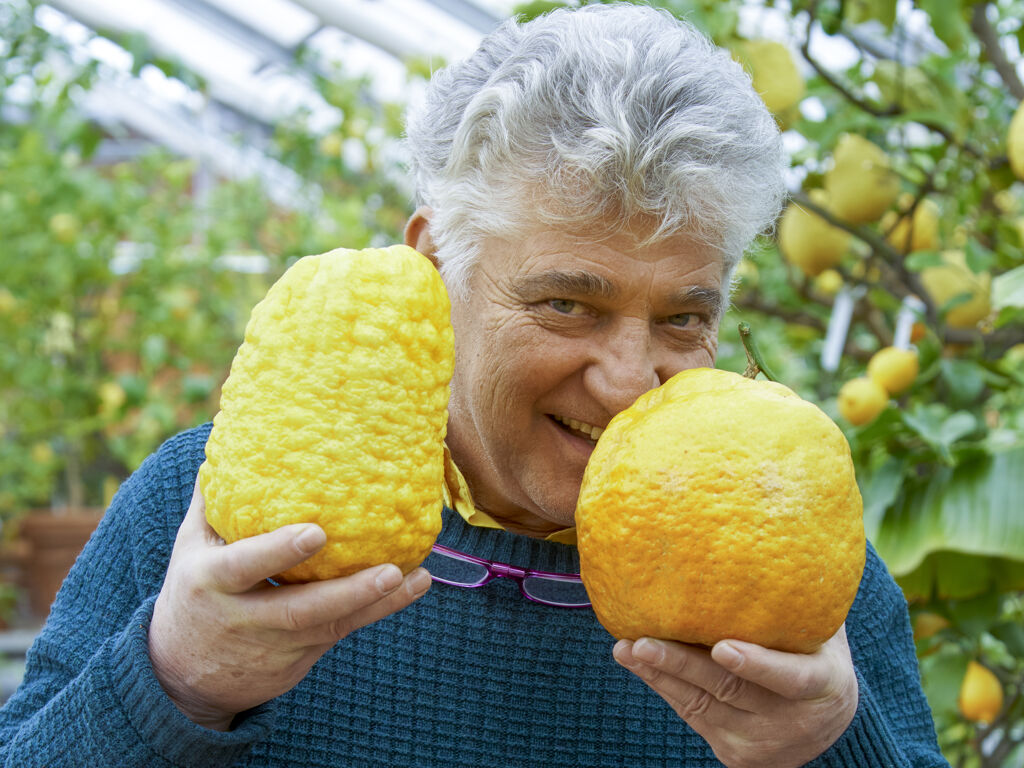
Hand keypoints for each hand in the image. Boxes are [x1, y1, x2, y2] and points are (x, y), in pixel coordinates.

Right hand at [149, 477, 430, 730]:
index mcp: (210, 582)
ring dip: (376, 605)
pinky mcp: (295, 660)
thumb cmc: (193, 592)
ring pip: (329, 627)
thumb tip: (230, 437)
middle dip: (347, 593)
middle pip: (299, 611)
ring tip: (417, 579)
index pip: (244, 567)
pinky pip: (339, 633)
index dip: (278, 552)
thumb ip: (213, 500)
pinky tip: (411, 587)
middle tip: (389, 571)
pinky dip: (376, 611)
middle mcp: (243, 618)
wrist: (182, 676)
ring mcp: (273, 644)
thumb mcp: (191, 547)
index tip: (316, 532)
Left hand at [613, 626, 857, 767]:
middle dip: (682, 665)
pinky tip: (637, 662)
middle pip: (730, 691)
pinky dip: (663, 685)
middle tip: (643, 642)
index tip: (722, 647)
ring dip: (659, 674)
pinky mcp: (734, 752)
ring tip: (626, 648)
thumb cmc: (817, 658)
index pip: (792, 678)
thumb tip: (771, 542)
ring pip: (701, 705)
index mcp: (823, 685)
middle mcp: (792, 719)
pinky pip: (691, 714)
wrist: (826, 730)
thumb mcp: (825, 636)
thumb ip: (801, 602)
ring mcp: (760, 740)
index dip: (757, 665)